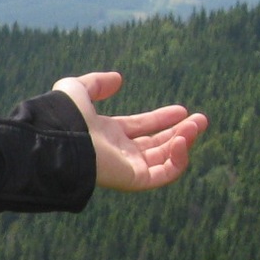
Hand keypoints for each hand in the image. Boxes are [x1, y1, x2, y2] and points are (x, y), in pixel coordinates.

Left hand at [50, 71, 206, 192]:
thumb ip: (96, 83)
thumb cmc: (64, 115)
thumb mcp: (78, 89)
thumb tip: (118, 79)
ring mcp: (128, 167)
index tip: (182, 110)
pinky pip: (165, 174)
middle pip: (156, 145)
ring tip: (197, 124)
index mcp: (107, 134)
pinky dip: (179, 159)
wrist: (59, 138)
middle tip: (201, 119)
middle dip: (180, 132)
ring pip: (165, 159)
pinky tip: (182, 139)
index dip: (161, 119)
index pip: (141, 128)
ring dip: (184, 141)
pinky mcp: (135, 179)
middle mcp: (119, 152)